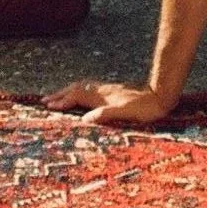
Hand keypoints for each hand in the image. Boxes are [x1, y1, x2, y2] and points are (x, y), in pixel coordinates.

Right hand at [41, 81, 169, 125]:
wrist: (161, 96)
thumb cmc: (145, 108)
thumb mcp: (126, 113)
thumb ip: (106, 114)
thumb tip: (85, 120)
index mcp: (102, 96)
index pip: (77, 96)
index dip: (63, 101)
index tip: (48, 106)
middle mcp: (103, 91)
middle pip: (77, 89)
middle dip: (60, 94)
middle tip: (45, 100)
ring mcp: (108, 90)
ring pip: (83, 87)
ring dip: (69, 92)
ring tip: (58, 97)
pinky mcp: (114, 92)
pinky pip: (90, 90)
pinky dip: (80, 92)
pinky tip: (82, 97)